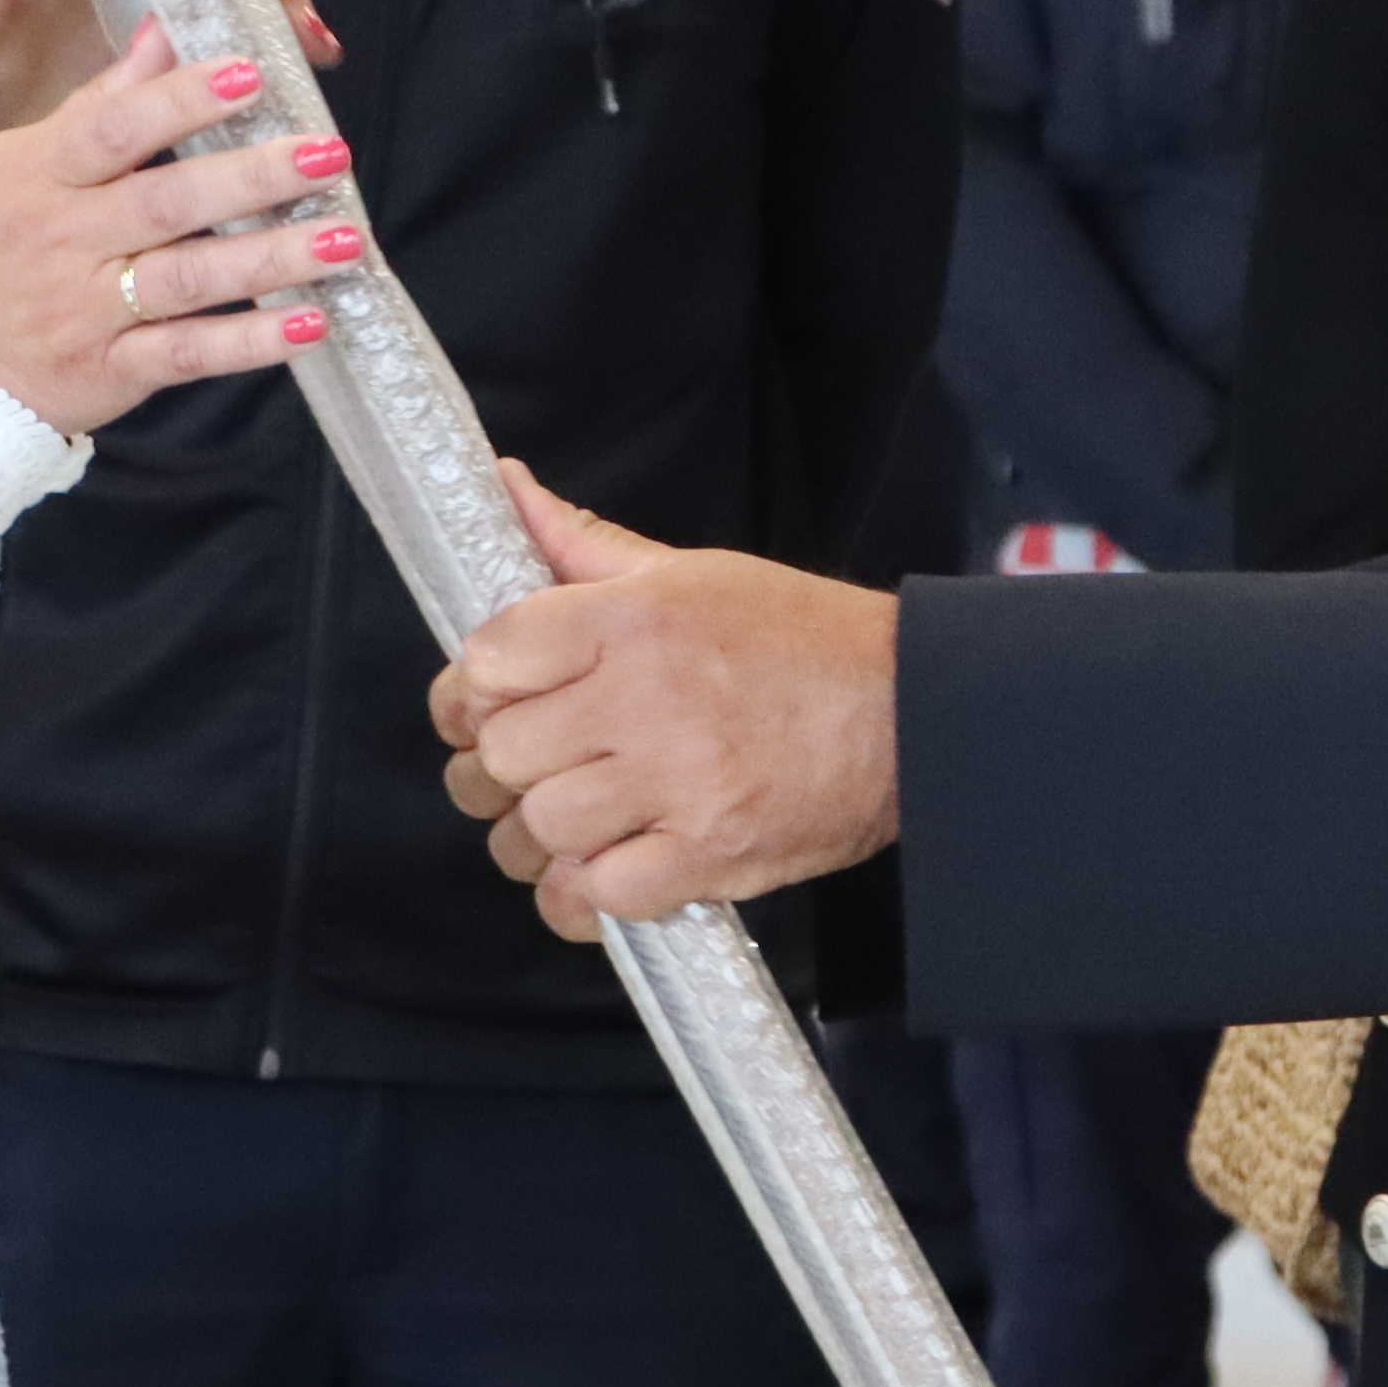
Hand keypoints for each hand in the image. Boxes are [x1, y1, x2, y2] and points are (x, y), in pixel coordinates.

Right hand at [0, 22, 365, 436]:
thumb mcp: (21, 161)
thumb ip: (100, 102)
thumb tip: (163, 27)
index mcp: (44, 175)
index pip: (113, 129)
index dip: (179, 101)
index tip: (248, 75)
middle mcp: (67, 240)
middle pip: (165, 202)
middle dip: (251, 176)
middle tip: (326, 153)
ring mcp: (88, 309)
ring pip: (189, 280)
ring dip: (271, 259)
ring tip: (343, 239)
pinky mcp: (109, 370)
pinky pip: (187, 355)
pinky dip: (249, 343)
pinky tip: (308, 324)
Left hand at [429, 466, 899, 935]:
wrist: (911, 709)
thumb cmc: (802, 639)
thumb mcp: (690, 571)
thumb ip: (583, 546)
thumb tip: (505, 490)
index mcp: (632, 620)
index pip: (490, 660)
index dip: (476, 689)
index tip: (494, 701)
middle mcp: (646, 700)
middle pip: (502, 753)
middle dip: (499, 766)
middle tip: (528, 765)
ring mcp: (678, 784)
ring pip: (539, 828)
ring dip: (534, 836)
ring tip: (563, 822)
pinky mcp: (709, 855)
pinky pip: (598, 896)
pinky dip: (582, 896)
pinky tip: (600, 872)